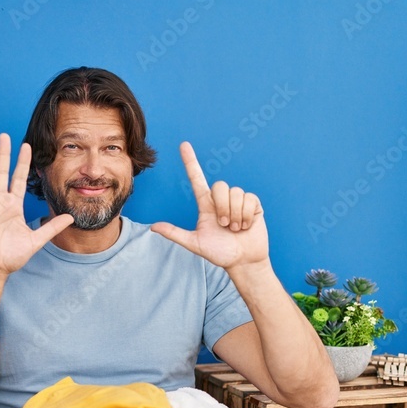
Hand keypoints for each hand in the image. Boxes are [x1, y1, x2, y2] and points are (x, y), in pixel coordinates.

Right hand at [0, 134, 73, 279]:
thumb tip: (71, 218)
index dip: (22, 163)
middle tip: (4, 135)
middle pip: (1, 173)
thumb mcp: (35, 241)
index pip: (19, 179)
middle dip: (3, 154)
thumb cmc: (12, 257)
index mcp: (13, 206)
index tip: (26, 146)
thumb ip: (51, 228)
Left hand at [151, 142, 268, 270]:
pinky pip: (249, 199)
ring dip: (235, 215)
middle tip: (224, 225)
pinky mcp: (253, 204)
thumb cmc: (219, 253)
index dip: (191, 162)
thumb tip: (153, 227)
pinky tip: (246, 226)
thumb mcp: (195, 243)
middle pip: (220, 186)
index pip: (197, 179)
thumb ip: (175, 234)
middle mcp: (221, 200)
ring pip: (235, 193)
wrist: (243, 261)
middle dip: (222, 208)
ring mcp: (238, 201)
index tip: (184, 145)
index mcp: (206, 205)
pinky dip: (246, 216)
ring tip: (235, 228)